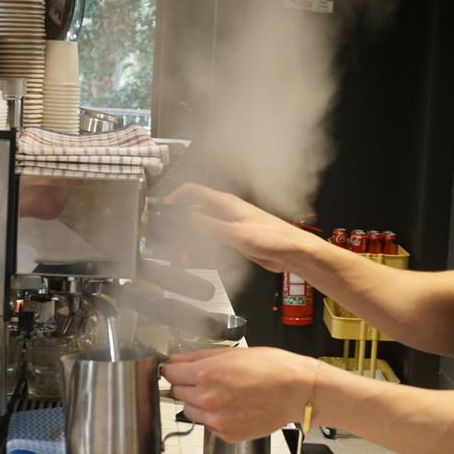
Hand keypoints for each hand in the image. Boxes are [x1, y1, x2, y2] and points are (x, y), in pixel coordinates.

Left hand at [162, 347, 317, 441]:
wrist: (297, 391)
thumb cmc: (272, 367)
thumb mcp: (232, 352)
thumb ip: (199, 357)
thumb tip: (177, 360)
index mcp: (206, 374)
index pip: (170, 373)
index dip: (173, 369)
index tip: (176, 369)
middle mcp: (206, 399)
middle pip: (178, 393)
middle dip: (188, 385)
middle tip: (208, 379)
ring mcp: (216, 420)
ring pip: (190, 412)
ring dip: (199, 403)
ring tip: (223, 394)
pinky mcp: (226, 435)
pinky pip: (209, 425)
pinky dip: (215, 417)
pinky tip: (233, 406)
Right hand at [165, 183, 325, 273]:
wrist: (291, 252)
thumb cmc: (273, 237)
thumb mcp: (235, 233)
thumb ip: (209, 226)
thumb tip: (186, 218)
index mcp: (225, 204)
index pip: (193, 192)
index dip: (175, 198)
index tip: (162, 209)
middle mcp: (226, 212)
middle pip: (193, 213)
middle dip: (179, 227)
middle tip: (168, 240)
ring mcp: (229, 226)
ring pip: (200, 230)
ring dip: (189, 243)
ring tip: (181, 257)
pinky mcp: (233, 240)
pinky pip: (210, 243)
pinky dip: (200, 251)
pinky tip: (195, 260)